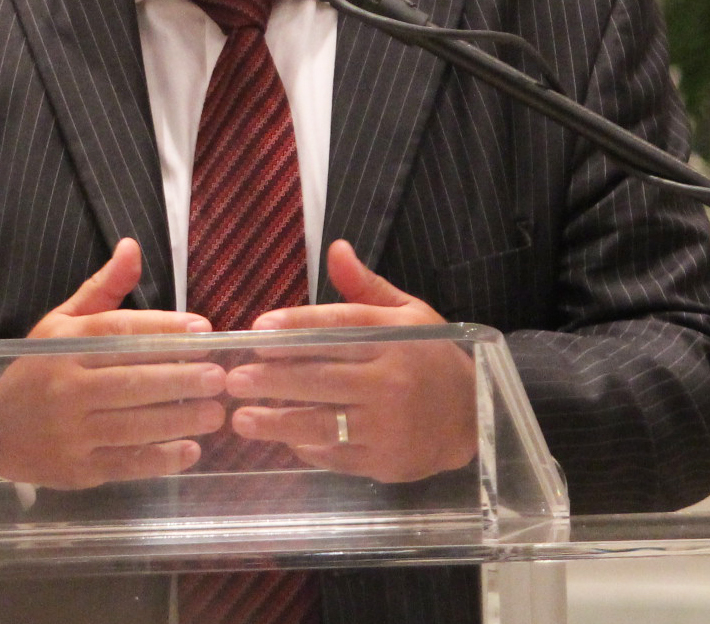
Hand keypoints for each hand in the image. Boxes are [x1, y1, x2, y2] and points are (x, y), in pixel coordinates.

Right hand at [0, 238, 226, 489]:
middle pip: (131, 381)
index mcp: (65, 346)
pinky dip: (160, 460)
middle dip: (180, 378)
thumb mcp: (62, 323)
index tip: (203, 330)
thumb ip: (103, 289)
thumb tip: (133, 246)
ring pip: (133, 425)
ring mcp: (71, 431)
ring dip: (179, 420)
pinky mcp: (79, 468)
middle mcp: (67, 387)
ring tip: (215, 413)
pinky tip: (191, 451)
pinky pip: (126, 463)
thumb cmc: (39, 369)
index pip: (118, 334)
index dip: (162, 329)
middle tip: (219, 377)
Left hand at [222, 240, 475, 483]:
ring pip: (322, 421)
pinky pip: (336, 454)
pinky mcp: (384, 461)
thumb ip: (366, 287)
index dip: (294, 327)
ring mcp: (386, 426)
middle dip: (271, 380)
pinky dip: (306, 448)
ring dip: (277, 421)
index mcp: (393, 340)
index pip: (336, 328)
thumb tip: (336, 248)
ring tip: (240, 418)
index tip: (258, 330)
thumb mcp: (409, 315)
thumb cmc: (433, 358)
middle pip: (320, 378)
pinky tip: (281, 440)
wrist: (476, 417)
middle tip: (233, 379)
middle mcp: (389, 382)